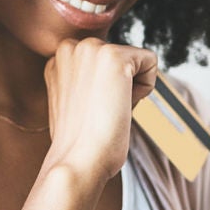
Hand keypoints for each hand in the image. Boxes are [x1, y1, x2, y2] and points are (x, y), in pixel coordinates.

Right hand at [42, 37, 158, 186]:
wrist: (78, 161)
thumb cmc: (78, 145)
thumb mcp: (72, 103)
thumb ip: (83, 84)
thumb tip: (104, 85)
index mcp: (58, 60)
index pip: (102, 63)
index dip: (104, 91)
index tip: (90, 112)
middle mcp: (70, 48)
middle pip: (120, 58)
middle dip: (118, 86)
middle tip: (100, 112)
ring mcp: (90, 49)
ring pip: (135, 59)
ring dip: (131, 88)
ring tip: (107, 109)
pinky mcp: (113, 55)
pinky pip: (151, 61)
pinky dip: (147, 87)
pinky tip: (122, 105)